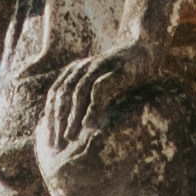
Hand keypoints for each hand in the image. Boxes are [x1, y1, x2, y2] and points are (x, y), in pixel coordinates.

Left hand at [39, 48, 132, 170]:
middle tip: (57, 144)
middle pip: (62, 95)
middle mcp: (82, 67)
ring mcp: (98, 67)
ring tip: (70, 137)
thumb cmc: (123, 73)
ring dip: (72, 118)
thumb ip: (85, 100)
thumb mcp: (99, 84)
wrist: (146, 50)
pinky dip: (92, 108)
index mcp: (74, 71)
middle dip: (58, 122)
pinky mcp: (115, 70)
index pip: (55, 96)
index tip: (49, 141)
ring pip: (77, 94)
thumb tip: (72, 128)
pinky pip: (98, 90)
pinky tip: (90, 125)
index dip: (50, 118)